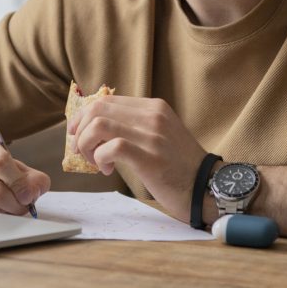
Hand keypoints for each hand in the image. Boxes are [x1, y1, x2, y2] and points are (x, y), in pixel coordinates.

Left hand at [68, 95, 203, 221]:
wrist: (209, 187)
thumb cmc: (180, 166)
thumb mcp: (160, 135)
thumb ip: (135, 126)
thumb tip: (96, 128)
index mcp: (154, 107)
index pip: (107, 100)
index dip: (84, 116)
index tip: (77, 133)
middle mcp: (153, 116)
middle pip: (98, 108)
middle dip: (80, 129)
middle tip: (81, 150)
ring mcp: (152, 135)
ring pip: (99, 124)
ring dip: (87, 144)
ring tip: (95, 161)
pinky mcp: (150, 157)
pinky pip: (111, 147)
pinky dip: (100, 158)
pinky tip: (107, 170)